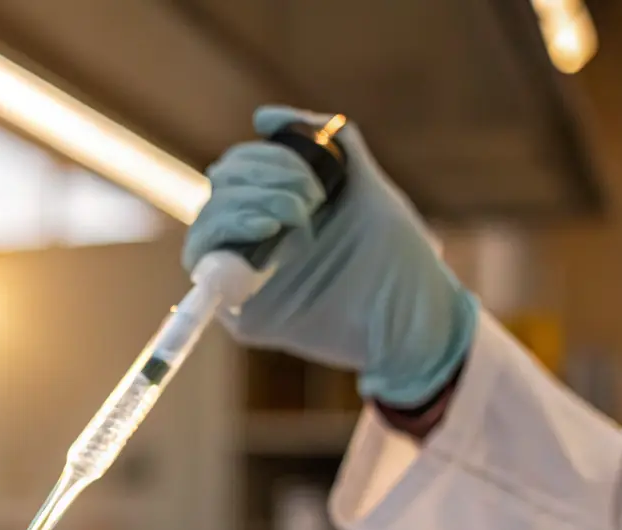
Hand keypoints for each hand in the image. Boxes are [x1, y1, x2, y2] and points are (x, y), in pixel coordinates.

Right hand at [182, 107, 477, 406]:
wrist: (417, 319)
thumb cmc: (400, 256)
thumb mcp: (367, 185)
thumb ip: (331, 141)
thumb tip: (263, 117)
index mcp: (281, 211)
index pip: (237, 171)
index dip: (262, 159)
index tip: (310, 174)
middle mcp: (259, 243)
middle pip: (218, 192)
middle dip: (258, 180)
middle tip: (308, 199)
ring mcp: (249, 279)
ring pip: (206, 226)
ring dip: (243, 206)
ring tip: (293, 216)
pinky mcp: (245, 316)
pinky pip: (204, 276)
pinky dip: (221, 243)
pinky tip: (265, 230)